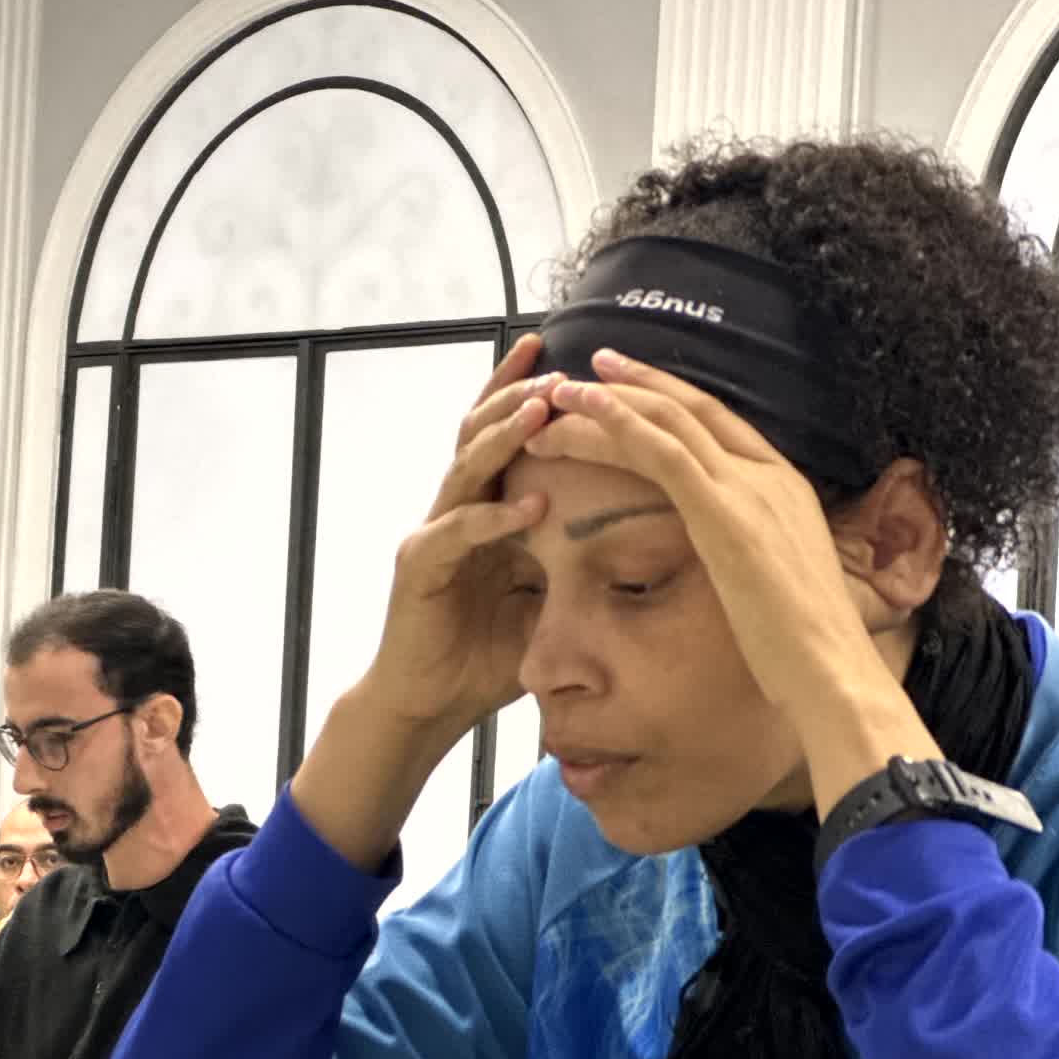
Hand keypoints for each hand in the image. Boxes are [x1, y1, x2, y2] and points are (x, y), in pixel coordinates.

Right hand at [353, 334, 557, 740]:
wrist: (432, 703)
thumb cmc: (487, 653)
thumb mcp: (545, 596)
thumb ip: (570, 557)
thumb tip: (639, 530)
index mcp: (484, 509)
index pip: (503, 436)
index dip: (524, 393)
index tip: (562, 356)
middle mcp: (454, 510)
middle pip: (479, 433)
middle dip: (516, 395)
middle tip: (557, 369)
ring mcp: (433, 534)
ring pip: (466, 468)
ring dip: (505, 436)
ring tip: (542, 409)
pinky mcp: (419, 568)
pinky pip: (456, 532)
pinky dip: (494, 517)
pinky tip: (530, 504)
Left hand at [528, 351, 936, 797]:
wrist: (830, 670)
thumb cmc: (803, 646)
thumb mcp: (777, 581)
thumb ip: (754, 552)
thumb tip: (733, 557)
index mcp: (784, 487)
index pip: (720, 425)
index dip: (670, 399)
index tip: (627, 384)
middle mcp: (769, 475)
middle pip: (692, 408)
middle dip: (633, 384)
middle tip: (582, 370)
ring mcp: (748, 487)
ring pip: (667, 422)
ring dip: (607, 401)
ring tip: (557, 390)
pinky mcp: (724, 511)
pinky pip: (662, 451)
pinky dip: (617, 422)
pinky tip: (580, 411)